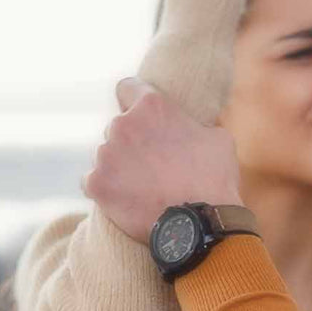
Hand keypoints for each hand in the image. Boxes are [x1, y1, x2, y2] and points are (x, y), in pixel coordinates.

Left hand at [84, 79, 243, 243]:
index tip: (140, 115)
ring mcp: (105, 154)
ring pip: (107, 155)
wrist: (201, 223)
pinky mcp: (96, 183)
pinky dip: (108, 189)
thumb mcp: (218, 138)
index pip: (127, 88)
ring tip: (146, 187)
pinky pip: (94, 181)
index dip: (134, 100)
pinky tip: (128, 200)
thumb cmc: (214, 178)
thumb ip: (193, 126)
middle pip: (119, 127)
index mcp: (152, 106)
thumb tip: (189, 130)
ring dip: (121, 166)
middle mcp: (123, 124)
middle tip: (154, 163)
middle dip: (133, 141)